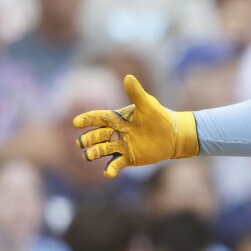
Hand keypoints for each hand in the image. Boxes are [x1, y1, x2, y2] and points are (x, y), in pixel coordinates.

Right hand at [73, 75, 198, 177]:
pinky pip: (116, 164)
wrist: (174, 135)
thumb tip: (128, 76)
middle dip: (88, 139)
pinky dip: (111, 169)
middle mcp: (116, 132)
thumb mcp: (148, 105)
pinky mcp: (128, 158)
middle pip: (97, 135)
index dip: (87, 120)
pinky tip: (107, 173)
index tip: (76, 123)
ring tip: (88, 156)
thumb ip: (136, 93)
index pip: (99, 118)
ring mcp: (121, 146)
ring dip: (94, 153)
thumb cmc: (160, 117)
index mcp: (117, 118)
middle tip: (81, 143)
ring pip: (103, 150)